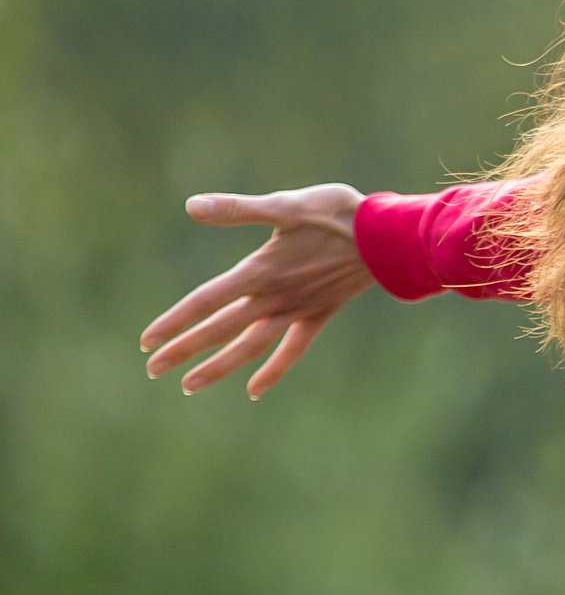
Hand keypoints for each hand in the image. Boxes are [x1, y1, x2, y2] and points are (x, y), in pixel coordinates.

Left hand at [140, 183, 374, 398]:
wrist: (388, 237)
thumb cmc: (337, 214)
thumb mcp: (286, 205)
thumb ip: (239, 209)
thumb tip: (193, 205)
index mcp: (260, 270)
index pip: (207, 300)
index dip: (176, 320)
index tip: (147, 342)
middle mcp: (274, 297)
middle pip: (221, 328)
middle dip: (186, 349)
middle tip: (153, 369)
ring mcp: (297, 310)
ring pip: (250, 345)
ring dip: (219, 366)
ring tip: (189, 386)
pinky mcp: (319, 314)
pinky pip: (293, 348)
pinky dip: (274, 369)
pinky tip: (255, 389)